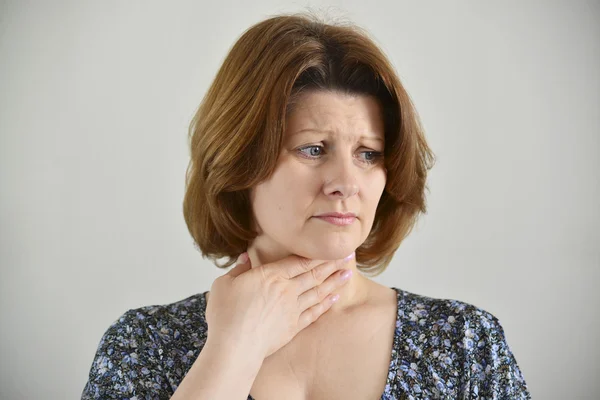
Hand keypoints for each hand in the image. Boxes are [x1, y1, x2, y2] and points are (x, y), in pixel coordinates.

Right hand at [205, 251, 354, 359]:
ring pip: (318, 291)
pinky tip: (335, 298)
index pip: (300, 261)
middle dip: (332, 264)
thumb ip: (238, 270)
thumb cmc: (225, 316)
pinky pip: (314, 312)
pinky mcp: (293, 327)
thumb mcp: (224, 284)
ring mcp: (292, 309)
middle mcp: (286, 290)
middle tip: (348, 256)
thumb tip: (246, 259)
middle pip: (314, 274)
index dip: (317, 254)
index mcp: (270, 276)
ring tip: (347, 274)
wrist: (234, 348)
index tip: (331, 248)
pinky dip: (326, 304)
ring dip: (334, 282)